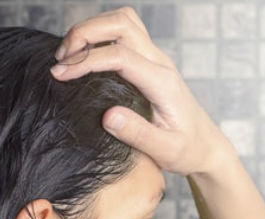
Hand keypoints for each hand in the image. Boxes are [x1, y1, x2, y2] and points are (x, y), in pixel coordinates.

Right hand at [49, 7, 232, 175]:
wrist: (205, 145)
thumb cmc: (186, 149)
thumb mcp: (165, 151)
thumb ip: (138, 134)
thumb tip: (108, 116)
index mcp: (161, 82)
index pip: (120, 56)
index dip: (86, 60)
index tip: (59, 75)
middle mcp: (159, 62)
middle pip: (122, 23)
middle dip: (85, 33)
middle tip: (60, 59)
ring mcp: (154, 58)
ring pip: (122, 21)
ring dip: (91, 29)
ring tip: (67, 55)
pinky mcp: (148, 60)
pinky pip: (123, 32)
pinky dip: (98, 35)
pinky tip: (82, 56)